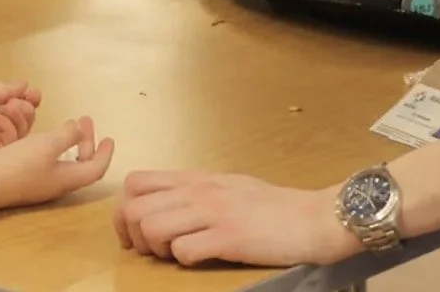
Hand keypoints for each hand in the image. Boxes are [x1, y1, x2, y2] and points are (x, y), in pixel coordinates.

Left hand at [0, 80, 41, 161]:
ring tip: (6, 107)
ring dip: (18, 116)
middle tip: (17, 102)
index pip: (14, 107)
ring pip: (20, 133)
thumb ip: (4, 90)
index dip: (26, 101)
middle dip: (25, 109)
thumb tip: (25, 85)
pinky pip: (10, 144)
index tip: (35, 94)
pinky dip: (7, 127)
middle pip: (23, 122)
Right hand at [0, 116, 114, 207]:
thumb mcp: (48, 144)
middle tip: (84, 120)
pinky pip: (51, 164)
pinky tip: (45, 138)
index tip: (109, 138)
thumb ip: (68, 136)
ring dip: (70, 143)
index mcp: (68, 179)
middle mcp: (58, 185)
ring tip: (68, 125)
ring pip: (66, 163)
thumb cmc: (20, 163)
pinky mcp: (27, 181)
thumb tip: (80, 132)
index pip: (96, 168)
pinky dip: (56, 149)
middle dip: (86, 141)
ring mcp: (41, 185)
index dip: (105, 153)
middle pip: (81, 165)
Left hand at [114, 171, 355, 267]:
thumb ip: (197, 191)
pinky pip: (184, 250)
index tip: (137, 232)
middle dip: (133, 234)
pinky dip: (183, 260)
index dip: (125, 210)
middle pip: (134, 207)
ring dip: (155, 249)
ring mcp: (213, 213)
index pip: (136, 182)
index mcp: (196, 179)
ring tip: (174, 256)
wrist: (314, 218)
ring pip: (151, 227)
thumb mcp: (229, 186)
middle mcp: (198, 191)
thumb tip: (169, 203)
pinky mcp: (229, 237)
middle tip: (151, 250)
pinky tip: (200, 259)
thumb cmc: (274, 206)